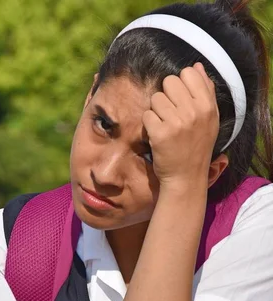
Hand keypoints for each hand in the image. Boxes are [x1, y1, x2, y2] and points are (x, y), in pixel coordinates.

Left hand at [142, 63, 219, 188]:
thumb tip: (196, 66)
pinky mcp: (160, 133)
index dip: (180, 85)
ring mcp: (176, 122)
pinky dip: (149, 125)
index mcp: (207, 106)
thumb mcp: (210, 119)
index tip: (181, 102)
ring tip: (165, 126)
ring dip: (156, 111)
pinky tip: (157, 136)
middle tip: (170, 115)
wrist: (186, 178)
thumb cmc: (197, 147)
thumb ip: (205, 91)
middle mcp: (194, 112)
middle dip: (166, 96)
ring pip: (156, 98)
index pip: (188, 73)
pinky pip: (147, 115)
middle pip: (169, 82)